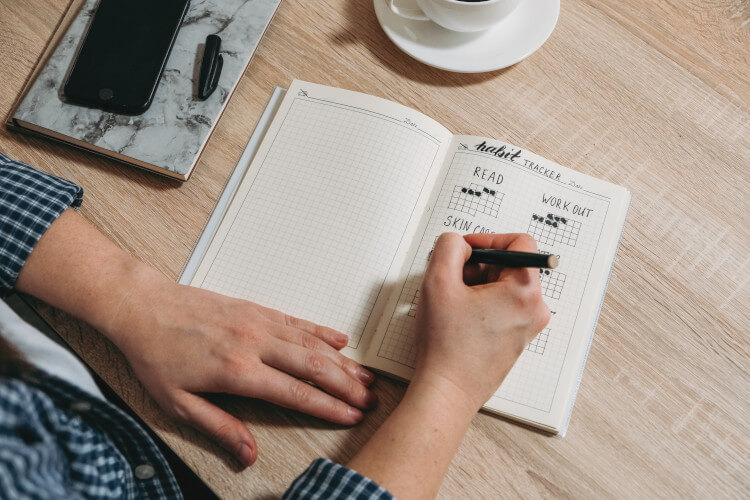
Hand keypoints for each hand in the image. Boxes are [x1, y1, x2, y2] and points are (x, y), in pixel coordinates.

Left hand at [16, 209, 375, 467]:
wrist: (143, 307)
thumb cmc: (156, 354)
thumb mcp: (178, 403)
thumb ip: (218, 427)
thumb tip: (248, 453)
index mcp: (237, 371)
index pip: (295, 392)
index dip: (327, 406)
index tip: (350, 416)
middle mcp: (254, 343)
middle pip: (314, 365)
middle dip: (346, 384)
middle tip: (369, 398)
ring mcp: (257, 322)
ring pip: (311, 342)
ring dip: (341, 360)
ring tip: (364, 375)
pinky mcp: (255, 308)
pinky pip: (296, 321)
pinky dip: (321, 332)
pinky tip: (338, 340)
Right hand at [347, 232, 549, 497]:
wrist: (447, 392)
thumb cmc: (446, 347)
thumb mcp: (438, 281)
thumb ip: (448, 246)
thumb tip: (459, 243)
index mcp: (525, 292)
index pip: (520, 243)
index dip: (488, 239)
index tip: (466, 249)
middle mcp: (534, 310)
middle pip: (510, 265)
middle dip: (478, 266)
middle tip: (452, 281)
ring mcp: (526, 327)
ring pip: (503, 287)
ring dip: (476, 286)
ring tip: (453, 305)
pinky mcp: (515, 340)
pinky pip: (501, 307)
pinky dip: (480, 305)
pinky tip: (458, 320)